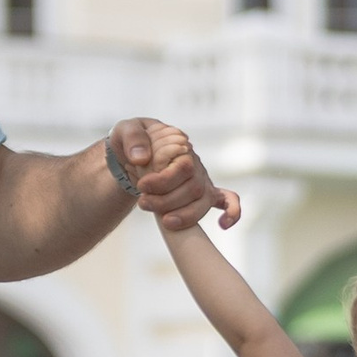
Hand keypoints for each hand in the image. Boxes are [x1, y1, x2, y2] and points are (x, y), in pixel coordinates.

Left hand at [112, 118, 239, 233]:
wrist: (131, 155)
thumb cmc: (131, 143)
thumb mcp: (125, 130)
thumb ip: (132, 139)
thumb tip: (142, 158)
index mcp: (180, 146)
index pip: (183, 167)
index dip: (163, 181)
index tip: (142, 187)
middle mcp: (195, 164)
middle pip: (193, 189)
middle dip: (167, 201)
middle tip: (143, 203)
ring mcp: (201, 180)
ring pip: (204, 202)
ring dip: (186, 215)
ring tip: (163, 221)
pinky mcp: (203, 193)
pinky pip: (228, 201)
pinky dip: (232, 212)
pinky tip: (223, 225)